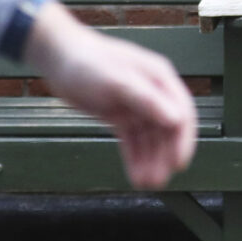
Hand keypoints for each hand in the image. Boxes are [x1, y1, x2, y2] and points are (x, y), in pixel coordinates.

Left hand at [26, 2, 198, 188]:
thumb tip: (175, 119)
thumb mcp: (117, 80)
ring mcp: (137, 105)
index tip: (178, 163)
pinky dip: (135, 158)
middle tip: (157, 180)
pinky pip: (133, 140)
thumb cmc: (87, 61)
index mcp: (159, 79)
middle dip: (164, 156)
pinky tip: (136, 174)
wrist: (58, 57)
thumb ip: (146, 99)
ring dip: (150, 161)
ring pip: (150, 139)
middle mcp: (152, 92)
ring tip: (145, 183)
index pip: (182, 112)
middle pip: (167, 130)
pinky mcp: (121, 115)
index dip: (183, 139)